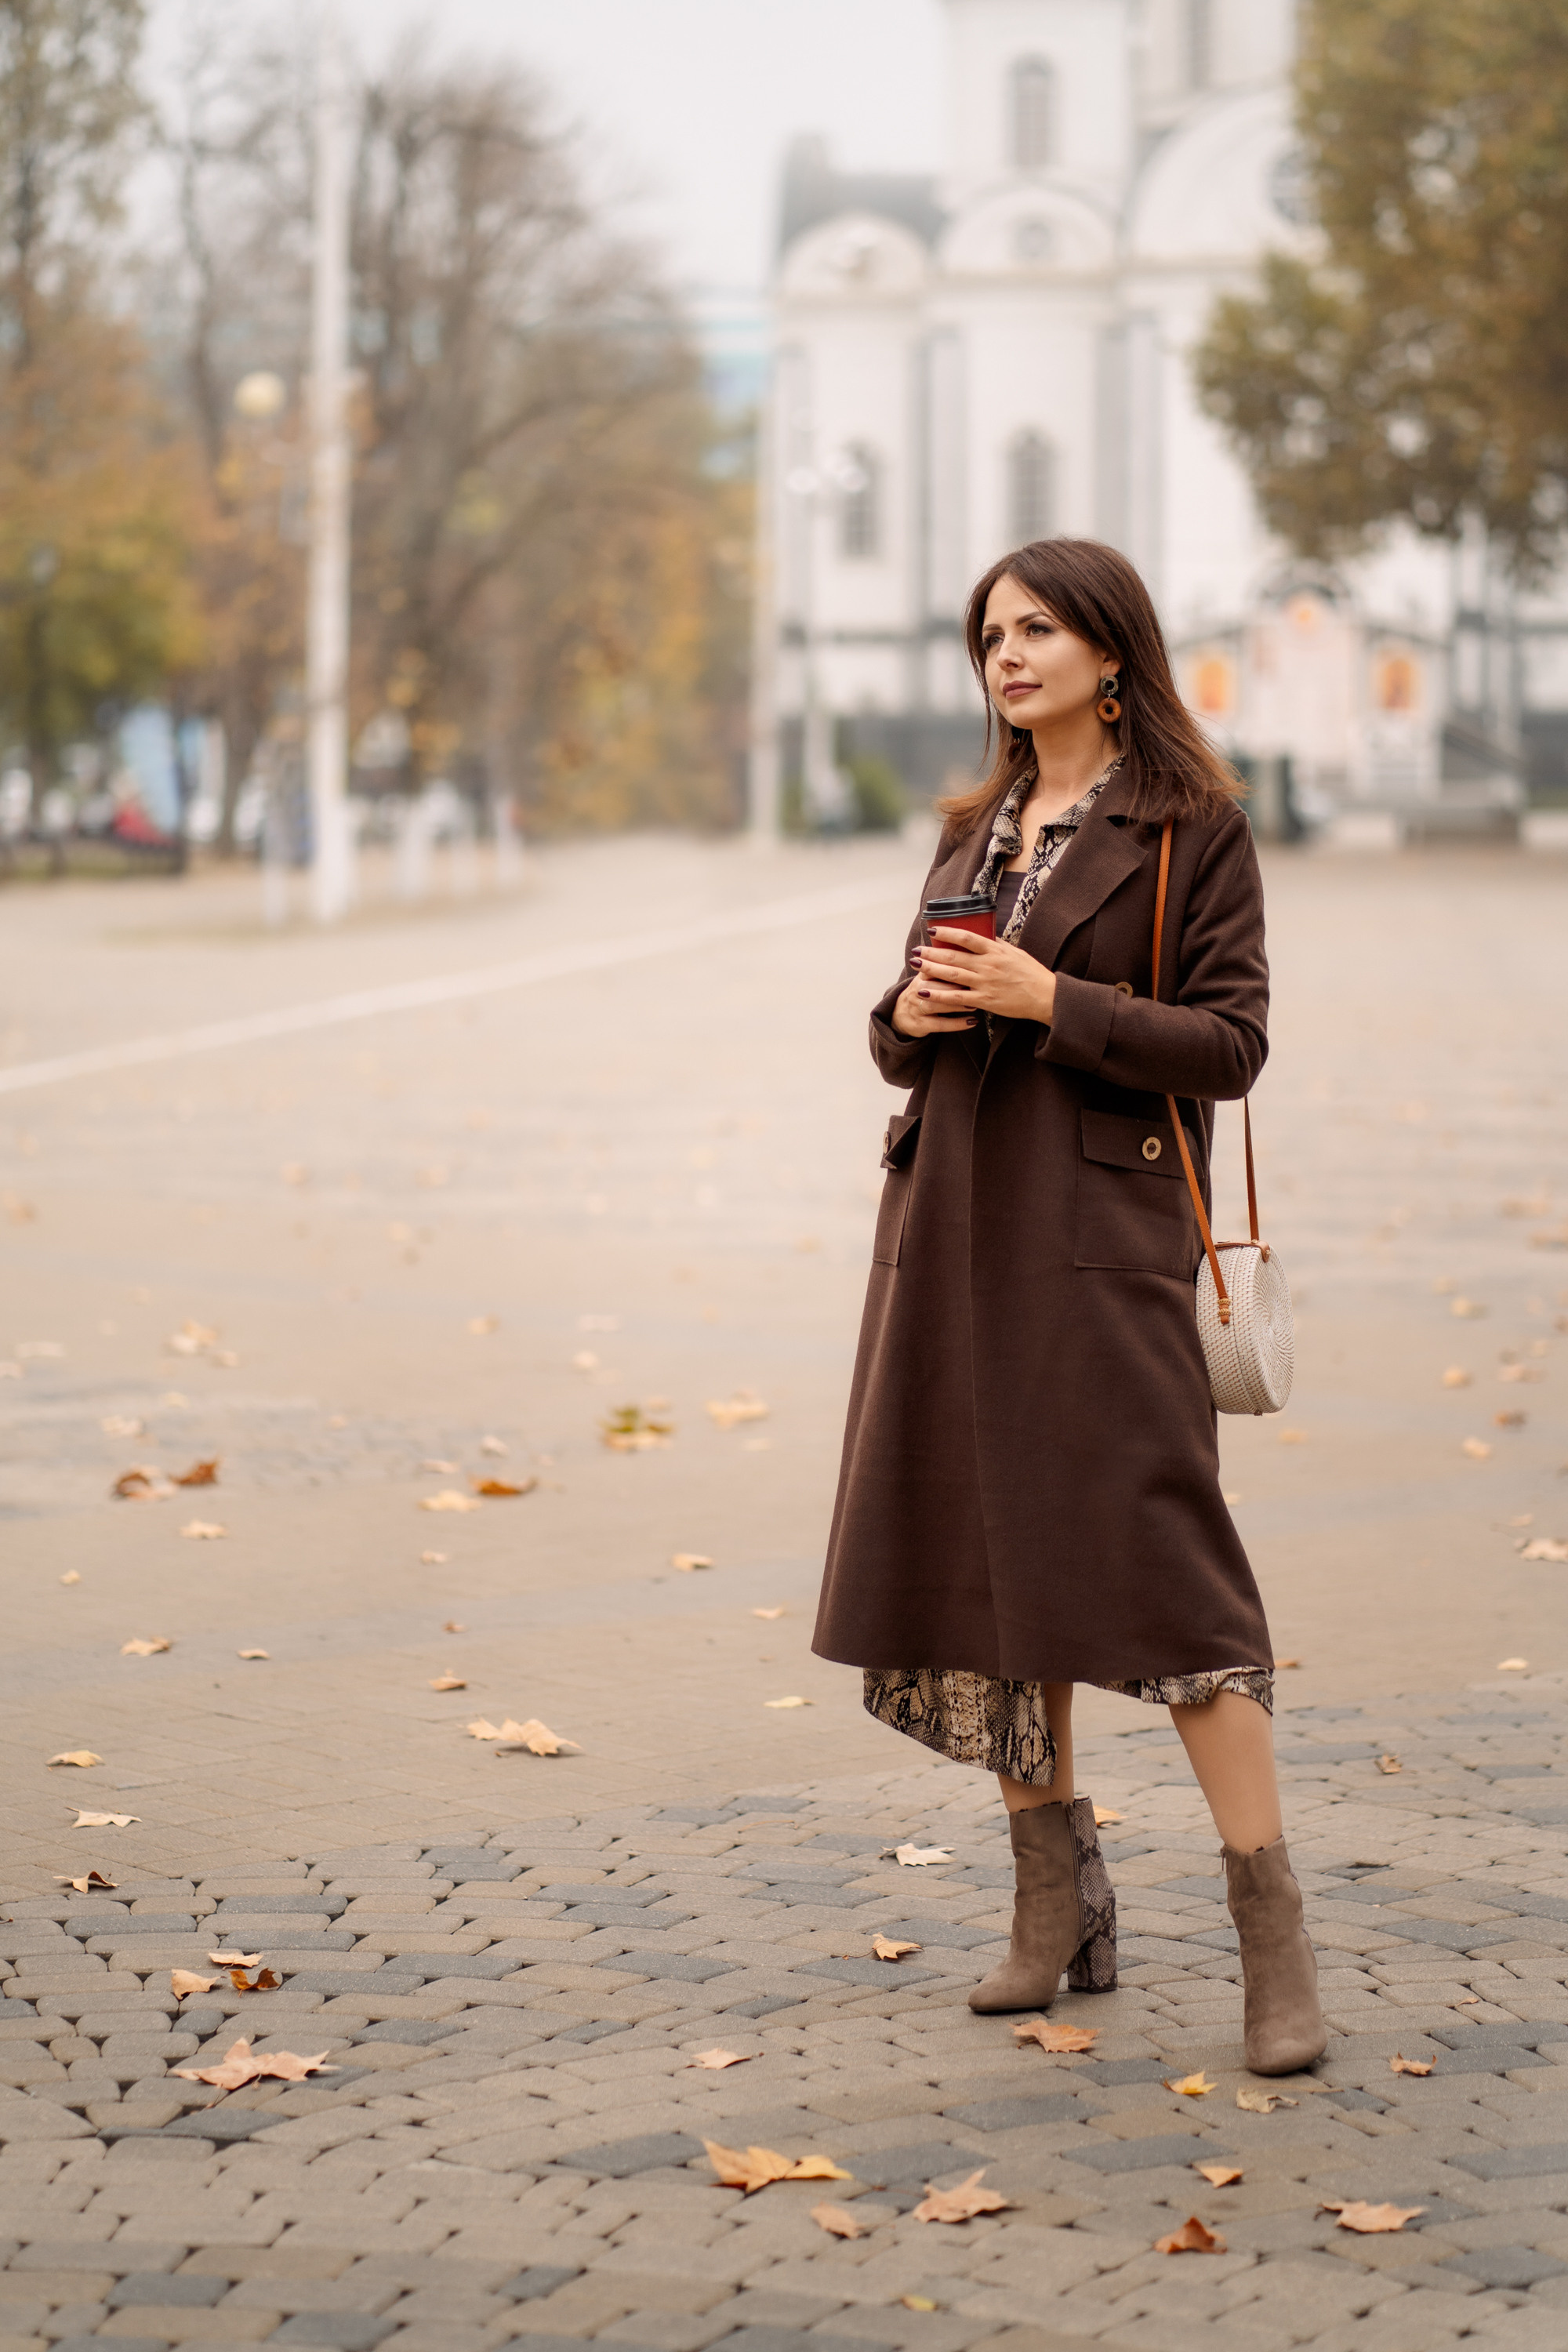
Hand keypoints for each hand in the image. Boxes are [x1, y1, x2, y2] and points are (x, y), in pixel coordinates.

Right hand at [890, 962, 977, 1036]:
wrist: (900, 1014)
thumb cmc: (923, 991)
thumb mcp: (927, 975)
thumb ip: (942, 962)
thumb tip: (965, 944)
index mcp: (921, 975)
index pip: (932, 965)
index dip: (947, 964)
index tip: (967, 963)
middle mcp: (917, 990)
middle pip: (934, 985)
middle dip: (954, 986)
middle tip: (975, 987)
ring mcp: (917, 1008)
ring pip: (936, 1004)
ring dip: (956, 1005)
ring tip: (974, 1005)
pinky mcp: (920, 1024)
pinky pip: (940, 1024)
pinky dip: (956, 1024)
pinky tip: (972, 1022)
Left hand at [912, 926, 1056, 1024]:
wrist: (1045, 996)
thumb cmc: (1032, 973)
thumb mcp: (1015, 952)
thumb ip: (997, 944)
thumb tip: (983, 933)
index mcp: (995, 950)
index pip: (966, 937)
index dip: (946, 932)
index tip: (932, 930)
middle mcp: (988, 965)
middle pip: (953, 956)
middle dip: (930, 953)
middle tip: (915, 950)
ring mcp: (985, 983)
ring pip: (951, 975)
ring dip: (930, 970)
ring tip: (914, 965)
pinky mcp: (984, 1001)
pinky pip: (956, 998)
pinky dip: (938, 995)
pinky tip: (924, 992)